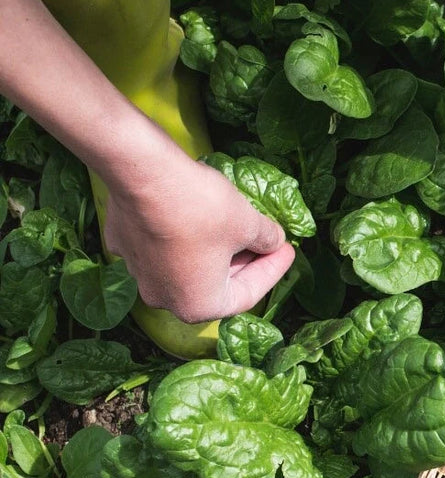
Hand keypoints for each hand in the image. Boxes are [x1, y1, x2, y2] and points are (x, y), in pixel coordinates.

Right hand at [101, 148, 295, 323]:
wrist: (143, 172)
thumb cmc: (201, 208)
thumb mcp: (248, 224)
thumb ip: (267, 239)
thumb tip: (273, 241)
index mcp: (198, 305)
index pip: (248, 294)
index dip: (273, 270)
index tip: (288, 251)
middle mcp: (164, 298)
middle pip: (216, 284)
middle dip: (245, 262)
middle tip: (267, 242)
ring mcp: (139, 272)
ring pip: (188, 266)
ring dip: (215, 251)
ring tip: (239, 229)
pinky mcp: (122, 244)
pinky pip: (162, 246)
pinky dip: (183, 236)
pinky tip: (199, 217)